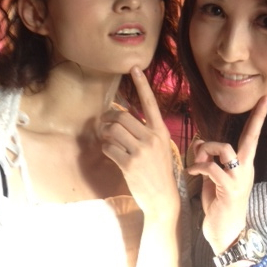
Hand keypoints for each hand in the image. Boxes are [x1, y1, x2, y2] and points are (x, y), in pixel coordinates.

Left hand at [99, 66, 179, 218]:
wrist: (162, 198)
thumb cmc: (159, 171)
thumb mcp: (160, 147)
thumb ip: (146, 132)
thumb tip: (123, 119)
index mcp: (161, 131)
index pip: (150, 102)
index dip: (141, 84)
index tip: (134, 68)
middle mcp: (152, 138)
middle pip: (122, 116)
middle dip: (108, 118)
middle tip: (103, 123)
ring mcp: (140, 151)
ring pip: (113, 130)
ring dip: (104, 133)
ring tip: (106, 138)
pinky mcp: (129, 164)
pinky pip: (108, 147)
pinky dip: (104, 148)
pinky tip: (109, 152)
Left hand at [187, 96, 266, 253]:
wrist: (226, 235)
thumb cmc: (219, 207)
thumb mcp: (212, 180)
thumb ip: (207, 160)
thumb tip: (198, 141)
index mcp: (244, 165)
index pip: (252, 136)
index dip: (259, 117)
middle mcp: (246, 169)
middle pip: (249, 137)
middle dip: (255, 119)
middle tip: (262, 102)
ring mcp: (239, 179)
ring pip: (225, 148)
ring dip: (206, 149)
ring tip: (196, 162)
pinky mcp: (230, 189)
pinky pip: (212, 168)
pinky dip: (198, 167)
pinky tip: (191, 174)